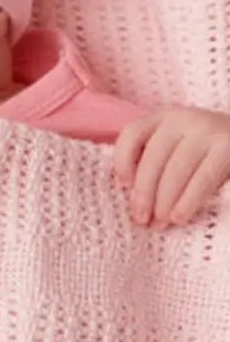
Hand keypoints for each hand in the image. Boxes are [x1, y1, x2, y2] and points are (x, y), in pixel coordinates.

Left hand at [113, 107, 229, 228]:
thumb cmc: (205, 153)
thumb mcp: (177, 148)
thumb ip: (156, 163)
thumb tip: (135, 201)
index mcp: (163, 118)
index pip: (133, 133)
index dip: (122, 159)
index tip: (123, 185)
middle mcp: (182, 119)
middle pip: (152, 158)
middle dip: (144, 193)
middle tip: (141, 219)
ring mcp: (205, 131)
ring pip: (175, 170)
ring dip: (164, 201)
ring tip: (159, 223)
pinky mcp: (227, 146)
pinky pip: (202, 179)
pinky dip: (188, 201)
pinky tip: (179, 217)